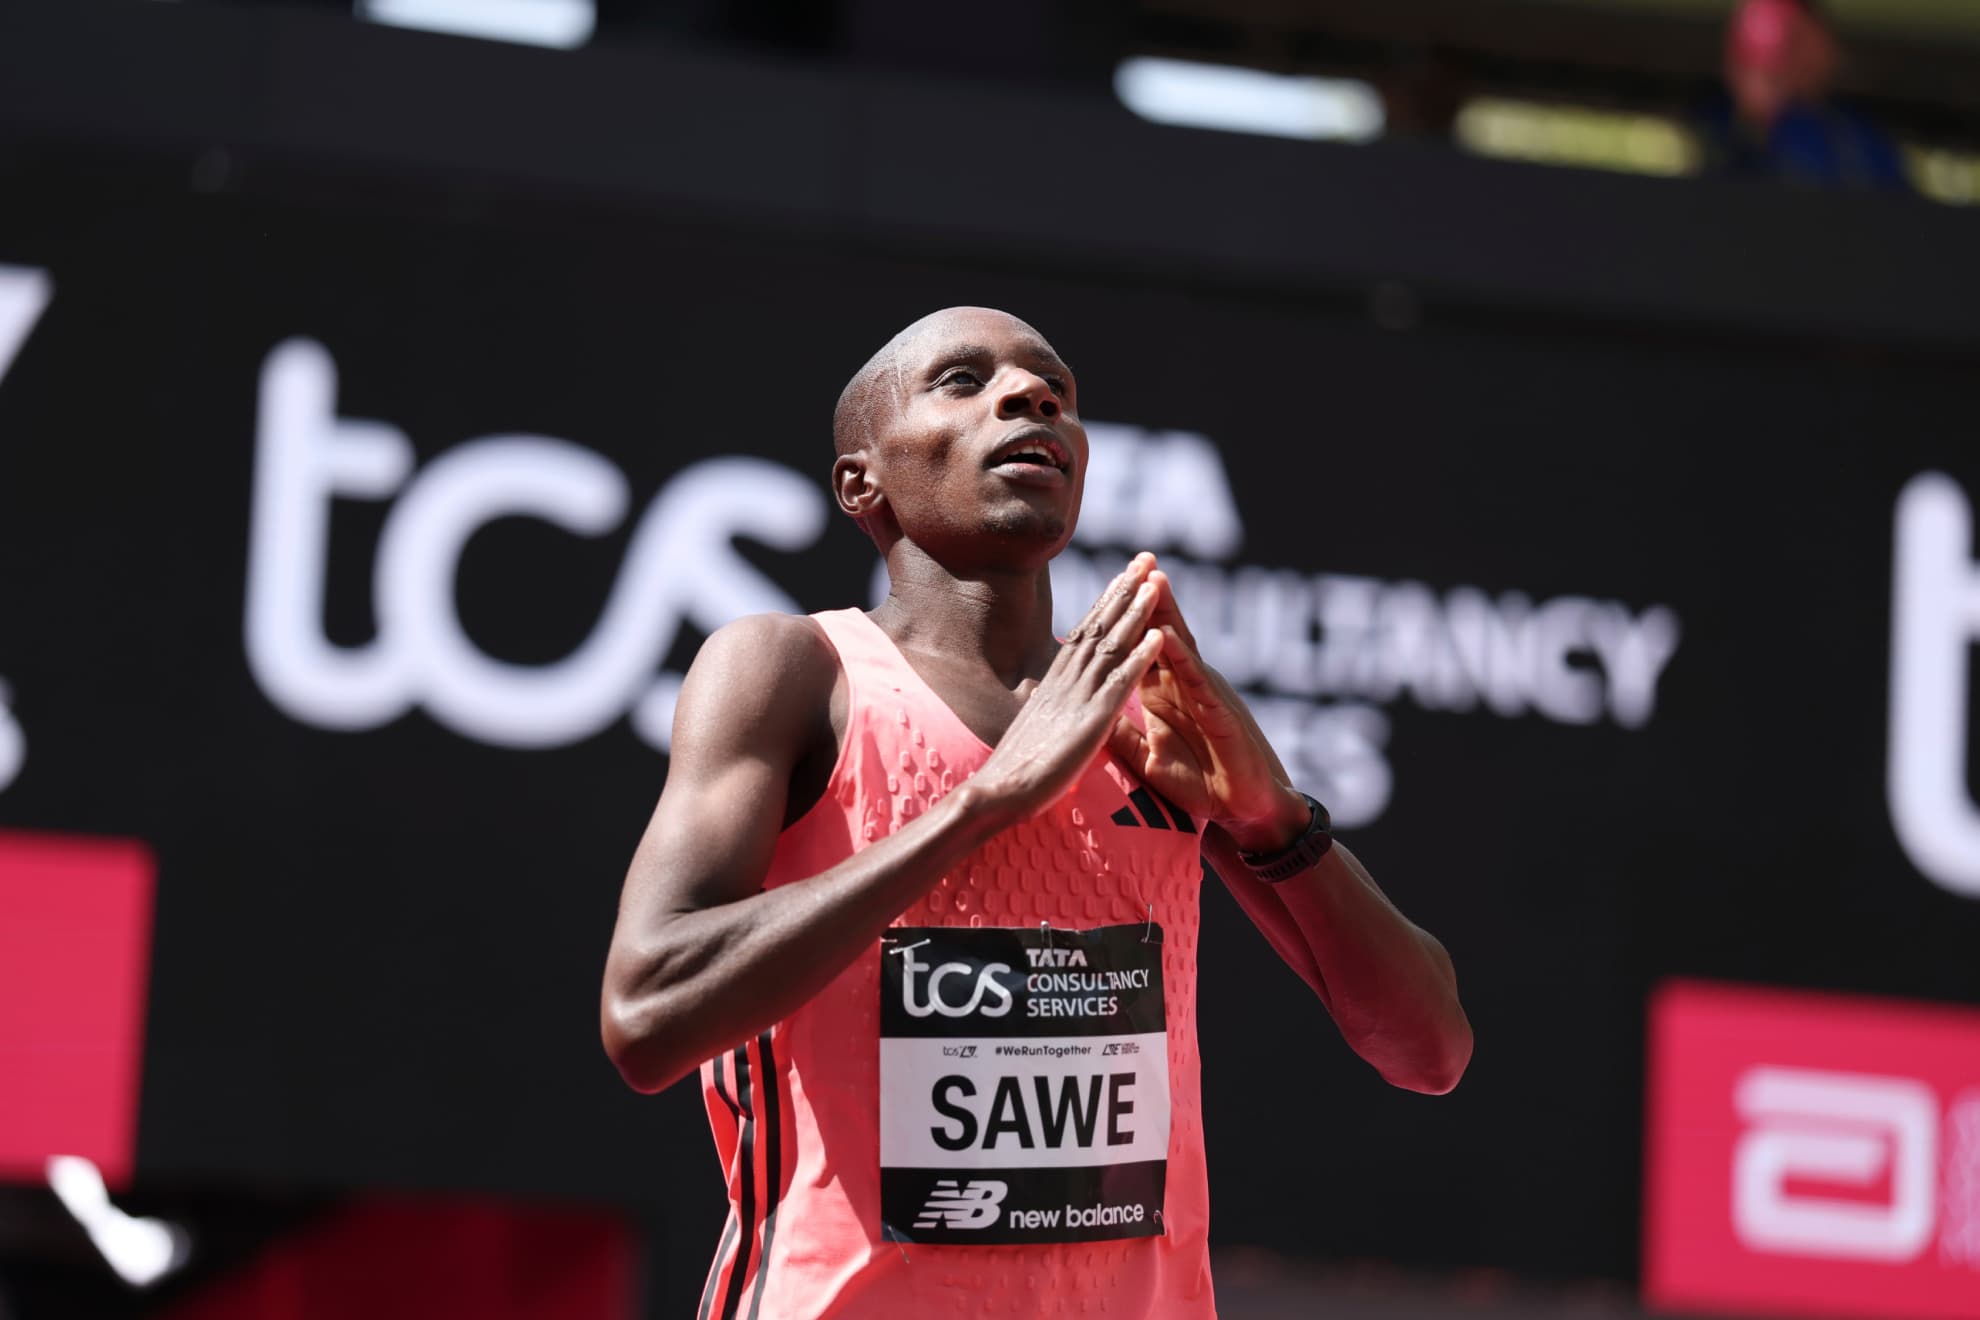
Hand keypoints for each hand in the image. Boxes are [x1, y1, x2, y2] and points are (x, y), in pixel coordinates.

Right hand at [974, 554, 1165, 817]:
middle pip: (1099, 626)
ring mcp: (1079, 699)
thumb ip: (1048, 706)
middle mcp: (1066, 682)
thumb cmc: (1016, 770)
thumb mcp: (1035, 727)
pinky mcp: (1092, 722)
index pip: (1084, 632)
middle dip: (1124, 592)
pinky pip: (1120, 683)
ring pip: (1112, 646)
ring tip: (1156, 584)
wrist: (998, 793)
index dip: (1106, 603)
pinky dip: (1141, 658)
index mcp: (1055, 683)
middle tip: (1145, 560)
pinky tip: (1159, 637)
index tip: (1123, 577)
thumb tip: (1047, 696)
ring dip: (1136, 613)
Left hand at [1107, 565, 1310, 852]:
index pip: (1138, 646)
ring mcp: (1204, 694)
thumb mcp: (1148, 758)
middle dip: (1149, 598)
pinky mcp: (1220, 712)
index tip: (1104, 586)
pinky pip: (1198, 680)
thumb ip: (1122, 734)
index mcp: (1164, 693)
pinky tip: (1170, 637)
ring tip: (1153, 579)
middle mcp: (1184, 685)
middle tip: (1135, 560)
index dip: (1123, 619)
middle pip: (1162, 633)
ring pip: (1183, 646)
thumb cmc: (1201, 782)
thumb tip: (1089, 712)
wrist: (1243, 809)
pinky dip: (1183, 658)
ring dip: (1167, 614)